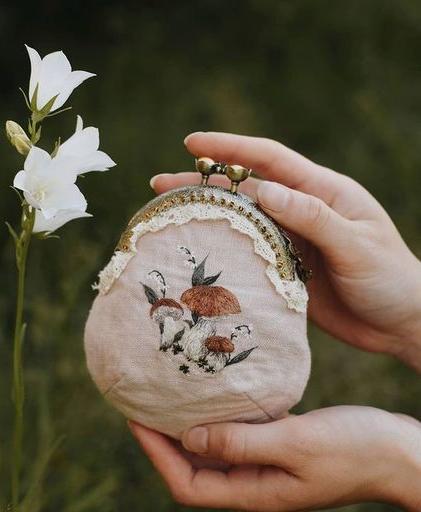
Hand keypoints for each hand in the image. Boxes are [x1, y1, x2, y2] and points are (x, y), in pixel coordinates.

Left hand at [129, 407, 420, 511]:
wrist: (400, 452)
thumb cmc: (355, 451)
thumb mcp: (295, 444)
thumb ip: (241, 443)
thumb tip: (188, 437)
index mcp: (254, 491)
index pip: (188, 484)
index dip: (156, 455)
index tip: (135, 420)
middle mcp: (255, 482)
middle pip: (195, 466)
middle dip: (165, 439)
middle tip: (145, 403)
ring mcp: (269, 464)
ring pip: (217, 447)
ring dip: (193, 424)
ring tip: (173, 394)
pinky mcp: (282, 445)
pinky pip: (241, 432)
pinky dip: (224, 415)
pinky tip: (219, 392)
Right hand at [150, 132, 420, 370]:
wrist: (402, 323)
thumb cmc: (391, 279)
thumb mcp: (356, 245)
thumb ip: (312, 217)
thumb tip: (263, 191)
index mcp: (324, 192)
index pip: (270, 161)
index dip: (231, 149)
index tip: (193, 143)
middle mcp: (303, 211)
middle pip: (246, 189)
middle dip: (204, 183)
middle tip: (161, 184)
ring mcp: (292, 240)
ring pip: (243, 222)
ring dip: (209, 217)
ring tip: (169, 216)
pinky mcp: (286, 270)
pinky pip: (250, 254)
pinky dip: (224, 250)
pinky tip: (200, 253)